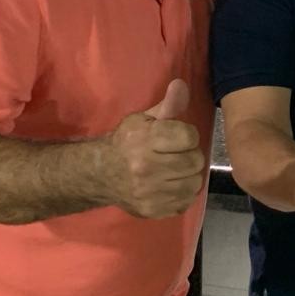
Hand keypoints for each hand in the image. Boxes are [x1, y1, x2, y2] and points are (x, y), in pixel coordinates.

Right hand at [105, 79, 205, 218]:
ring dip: (189, 175)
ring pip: (194, 183)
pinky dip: (182, 193)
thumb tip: (181, 84)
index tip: (177, 137)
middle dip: (190, 155)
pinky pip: (185, 201)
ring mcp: (149, 192)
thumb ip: (168, 106)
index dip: (187, 135)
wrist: (99, 174)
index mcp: (145, 140)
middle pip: (195, 161)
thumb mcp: (143, 119)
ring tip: (175, 170)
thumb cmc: (126, 142)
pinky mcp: (152, 210)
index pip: (190, 137)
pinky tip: (169, 185)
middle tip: (177, 155)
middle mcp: (146, 167)